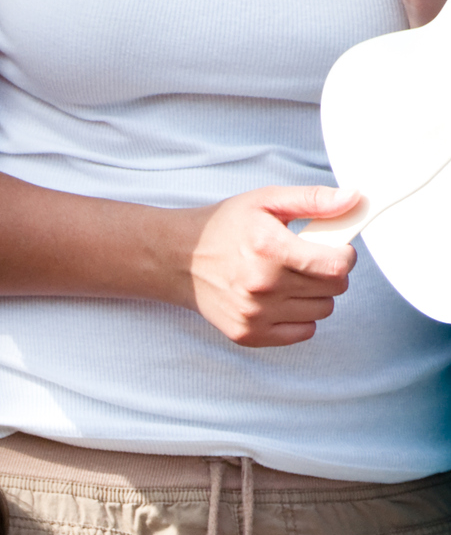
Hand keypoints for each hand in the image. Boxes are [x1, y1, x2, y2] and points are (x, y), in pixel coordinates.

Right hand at [181, 184, 359, 345]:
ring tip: (294, 279)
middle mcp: (262, 286)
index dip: (345, 255)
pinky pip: (302, 333)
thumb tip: (355, 199)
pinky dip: (301, 317)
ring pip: (321, 312)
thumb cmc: (224, 227)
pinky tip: (283, 299)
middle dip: (331, 273)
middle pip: (334, 289)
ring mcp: (254, 315)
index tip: (335, 248)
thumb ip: (313, 200)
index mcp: (269, 249)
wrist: (178, 260)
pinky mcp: (248, 335)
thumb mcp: (266, 201)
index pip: (337, 265)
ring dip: (317, 295)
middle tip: (310, 260)